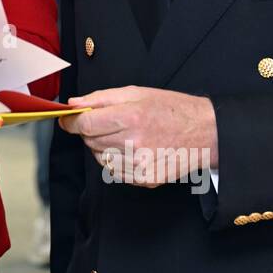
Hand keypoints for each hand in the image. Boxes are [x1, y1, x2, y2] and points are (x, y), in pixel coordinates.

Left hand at [58, 86, 216, 186]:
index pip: (86, 125)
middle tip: (107, 123)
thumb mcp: (136, 93)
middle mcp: (135, 144)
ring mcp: (141, 165)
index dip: (71, 122)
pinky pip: (115, 172)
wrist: (206, 132)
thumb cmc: (171, 109)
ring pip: (100, 158)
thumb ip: (101, 98)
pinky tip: (133, 149)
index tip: (67, 120)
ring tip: (124, 135)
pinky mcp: (146, 180)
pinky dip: (117, 161)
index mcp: (132, 117)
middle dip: (90, 132)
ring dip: (103, 147)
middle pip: (91, 142)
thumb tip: (73, 104)